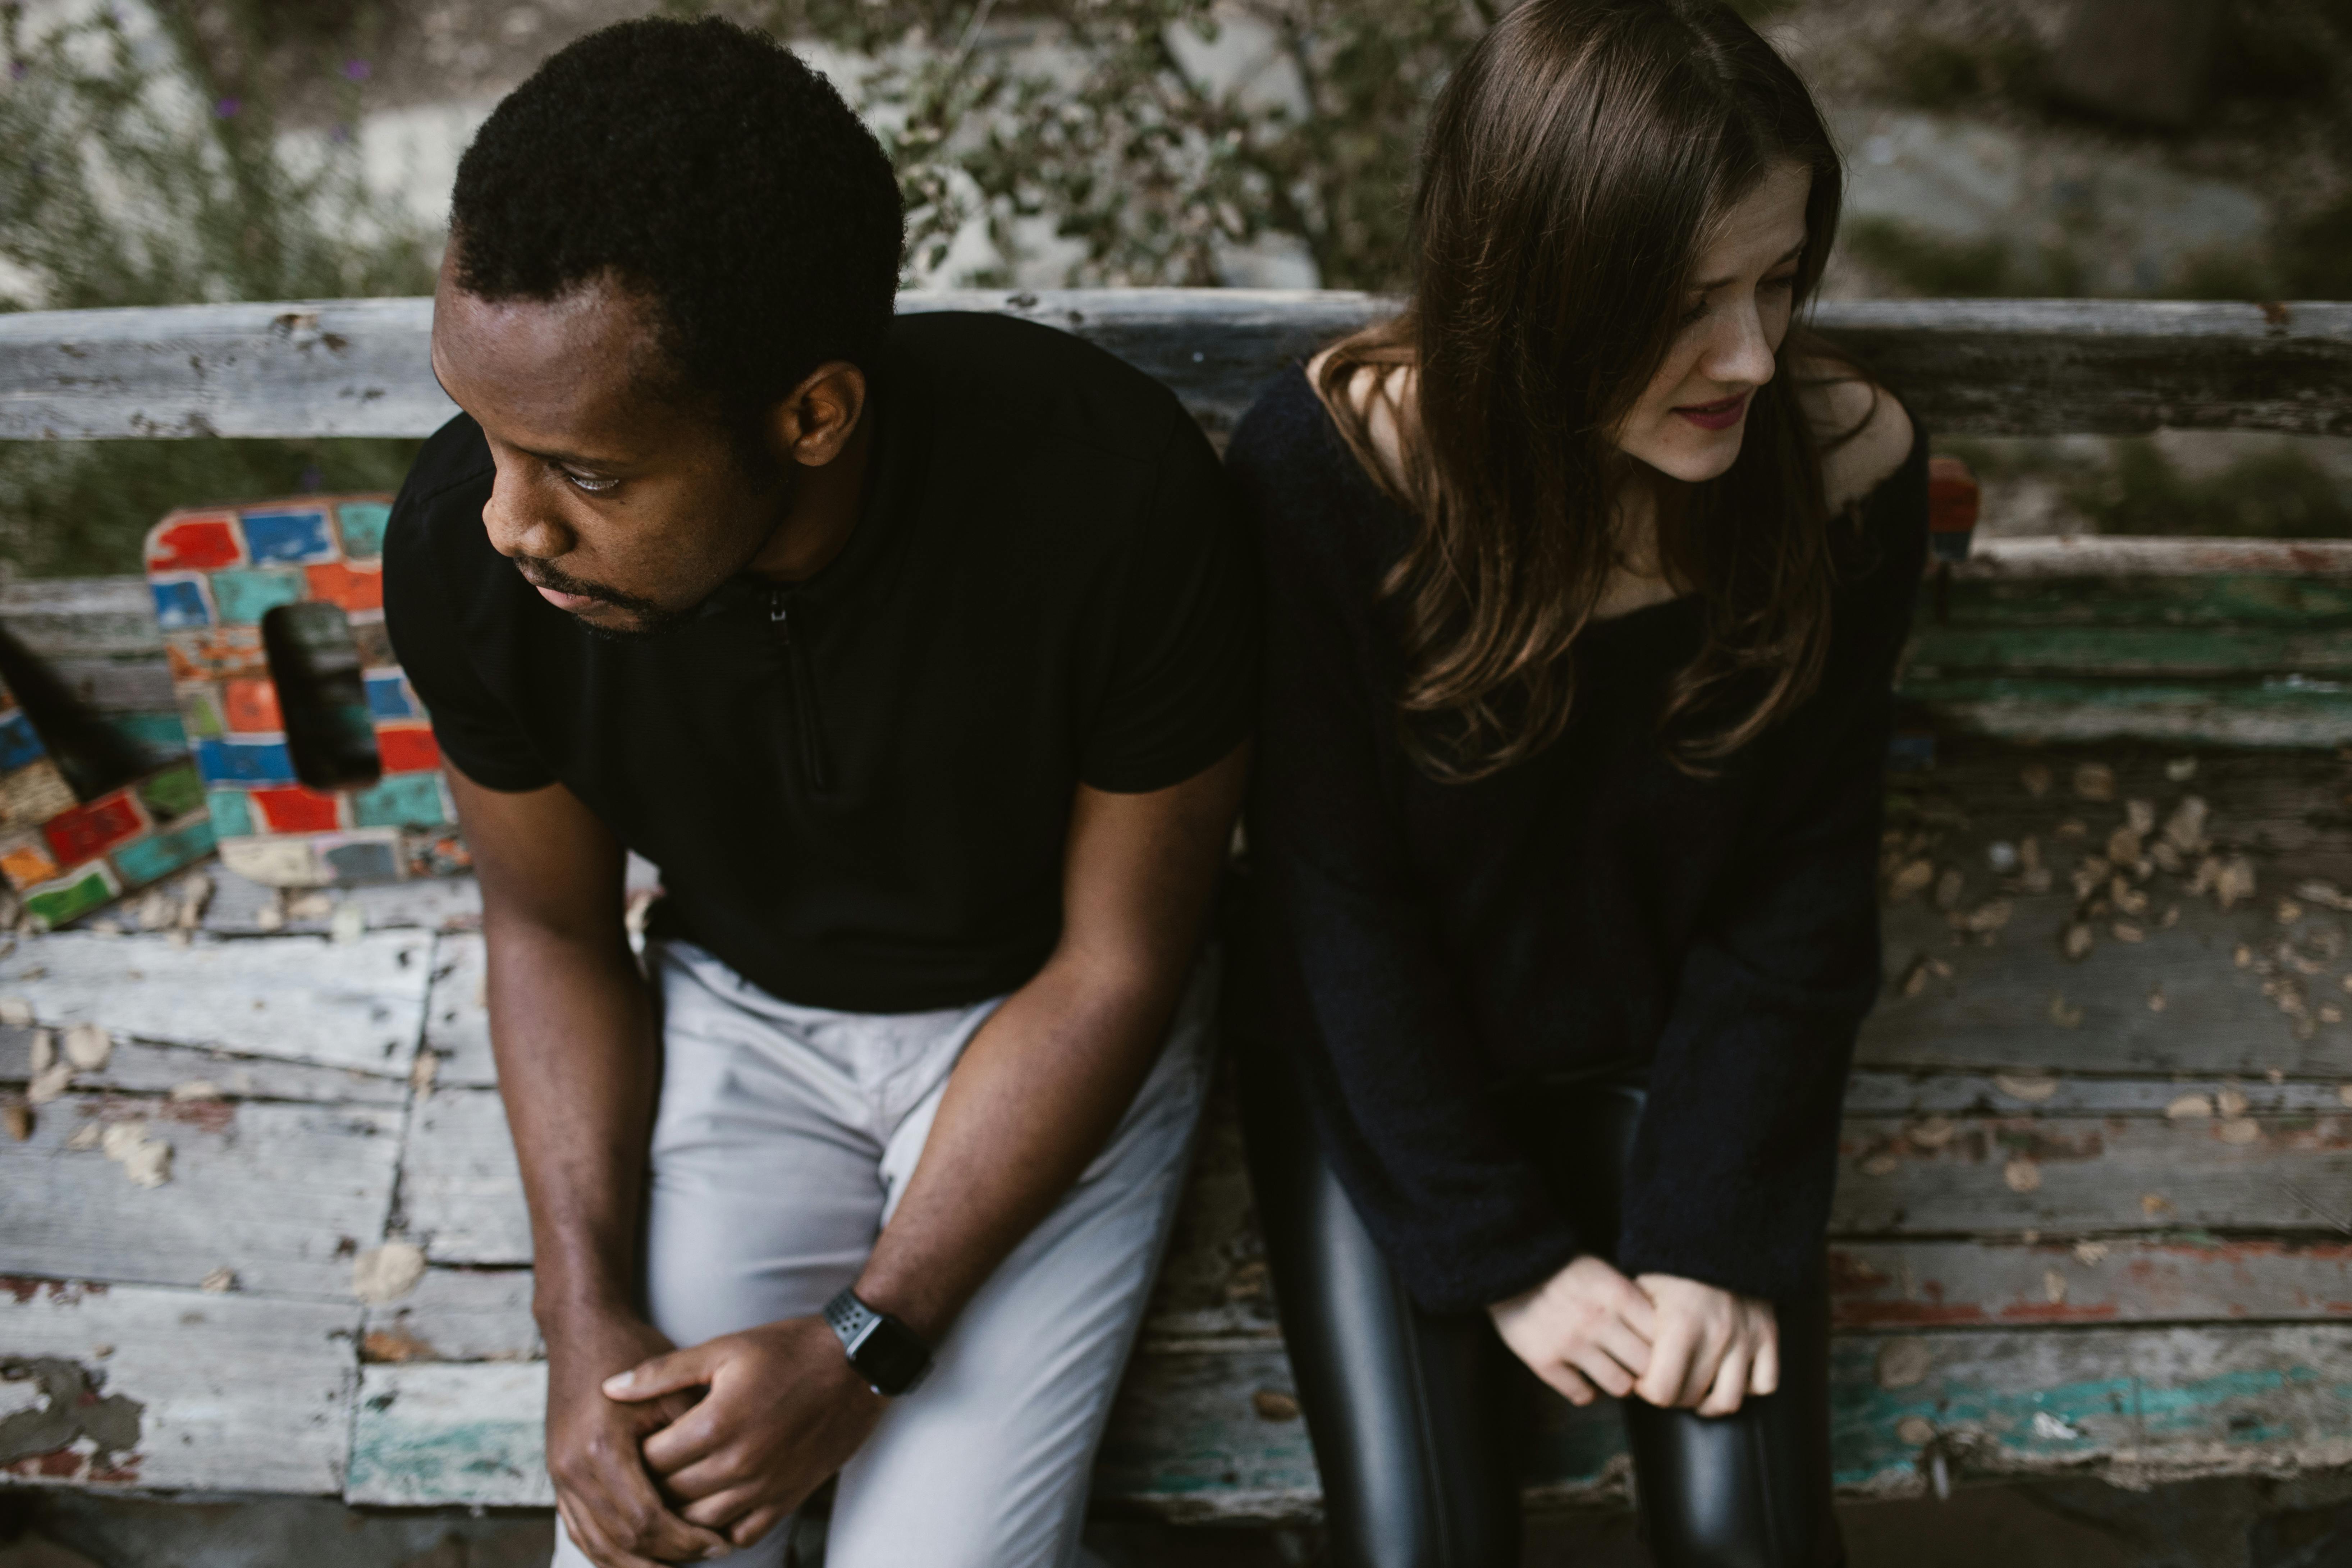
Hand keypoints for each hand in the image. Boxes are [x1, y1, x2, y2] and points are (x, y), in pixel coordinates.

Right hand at [543, 1309, 736, 1566]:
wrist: (583, 1328)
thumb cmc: (634, 1350)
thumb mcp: (672, 1387)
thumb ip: (690, 1438)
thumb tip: (721, 1490)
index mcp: (602, 1449)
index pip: (646, 1520)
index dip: (684, 1540)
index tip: (720, 1543)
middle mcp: (574, 1469)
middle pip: (622, 1540)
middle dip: (668, 1557)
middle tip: (710, 1555)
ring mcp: (560, 1475)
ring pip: (598, 1545)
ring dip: (638, 1563)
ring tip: (680, 1564)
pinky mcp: (558, 1476)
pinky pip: (581, 1530)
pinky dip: (610, 1552)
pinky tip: (641, 1559)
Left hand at [606, 1316, 886, 1551]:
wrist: (857, 1365)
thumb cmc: (787, 1350)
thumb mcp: (723, 1348)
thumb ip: (663, 1372)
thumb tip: (609, 1388)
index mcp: (717, 1424)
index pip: (650, 1461)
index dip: (631, 1456)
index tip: (627, 1443)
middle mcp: (740, 1463)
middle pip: (669, 1497)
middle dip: (648, 1487)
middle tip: (640, 1471)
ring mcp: (766, 1486)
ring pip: (700, 1524)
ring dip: (679, 1513)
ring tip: (668, 1492)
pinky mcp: (789, 1498)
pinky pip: (742, 1534)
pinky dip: (719, 1530)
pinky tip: (710, 1508)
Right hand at [1488, 1254, 1655, 1404]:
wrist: (1507, 1264)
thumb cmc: (1562, 1268)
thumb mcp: (1603, 1270)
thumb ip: (1631, 1298)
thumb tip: (1663, 1332)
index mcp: (1617, 1294)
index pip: (1662, 1335)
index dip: (1663, 1344)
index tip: (1654, 1345)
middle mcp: (1598, 1320)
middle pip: (1646, 1365)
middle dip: (1644, 1367)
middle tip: (1635, 1363)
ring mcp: (1570, 1343)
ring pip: (1620, 1386)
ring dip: (1618, 1381)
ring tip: (1610, 1370)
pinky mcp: (1544, 1361)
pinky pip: (1582, 1395)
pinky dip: (1586, 1390)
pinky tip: (1581, 1375)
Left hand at [1629, 1272, 1777, 1415]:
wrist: (1717, 1237)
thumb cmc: (1671, 1267)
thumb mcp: (1641, 1290)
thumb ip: (1634, 1329)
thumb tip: (1625, 1367)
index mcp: (1681, 1324)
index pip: (1662, 1391)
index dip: (1646, 1389)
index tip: (1642, 1376)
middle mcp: (1718, 1335)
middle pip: (1692, 1398)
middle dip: (1672, 1395)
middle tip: (1664, 1380)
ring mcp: (1747, 1337)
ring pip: (1728, 1400)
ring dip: (1707, 1402)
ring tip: (1693, 1388)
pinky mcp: (1768, 1335)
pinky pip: (1765, 1384)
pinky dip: (1746, 1388)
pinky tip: (1726, 1376)